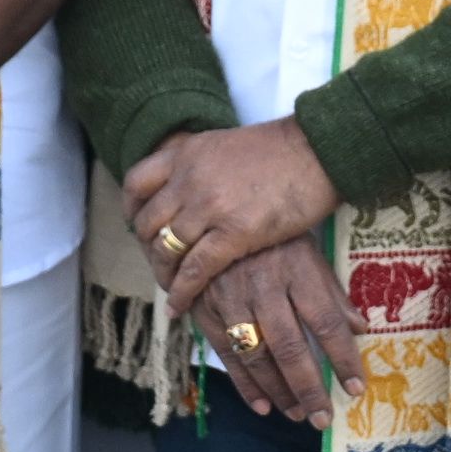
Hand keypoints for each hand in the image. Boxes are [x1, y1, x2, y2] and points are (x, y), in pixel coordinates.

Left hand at [126, 120, 342, 317]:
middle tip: (158, 263)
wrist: (318, 150)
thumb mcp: (226, 144)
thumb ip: (202, 164)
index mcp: (186, 153)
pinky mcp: (234, 233)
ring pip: (167, 249)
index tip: (138, 225)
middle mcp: (189, 178)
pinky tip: (180, 307)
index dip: (132, 209)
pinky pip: (195, 270)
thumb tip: (191, 184)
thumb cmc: (282, 149)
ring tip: (169, 289)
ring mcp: (209, 206)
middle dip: (148, 248)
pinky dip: (182, 292)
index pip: (137, 183)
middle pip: (148, 222)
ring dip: (163, 274)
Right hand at [191, 238, 367, 427]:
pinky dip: (244, 383)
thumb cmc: (275, 235)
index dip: (343, 358)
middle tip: (323, 418)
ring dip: (278, 391)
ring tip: (297, 414)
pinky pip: (225, 352)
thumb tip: (361, 329)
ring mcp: (231, 298)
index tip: (356, 388)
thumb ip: (332, 292)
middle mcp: (265, 285)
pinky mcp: (206, 307)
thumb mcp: (310, 251)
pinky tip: (262, 405)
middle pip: (290, 346)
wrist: (216, 213)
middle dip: (309, 387)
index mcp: (298, 269)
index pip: (326, 321)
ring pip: (256, 355)